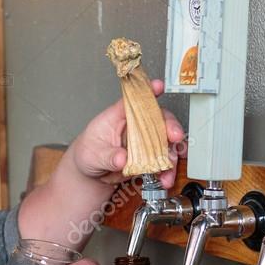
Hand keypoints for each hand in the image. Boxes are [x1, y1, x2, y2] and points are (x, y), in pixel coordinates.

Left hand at [70, 79, 185, 187]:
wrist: (91, 174)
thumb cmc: (89, 154)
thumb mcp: (92, 155)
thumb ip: (107, 156)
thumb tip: (121, 158)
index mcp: (119, 116)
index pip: (134, 99)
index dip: (147, 91)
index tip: (158, 86)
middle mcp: (136, 125)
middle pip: (158, 118)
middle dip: (170, 126)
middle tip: (175, 136)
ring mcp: (145, 141)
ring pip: (166, 141)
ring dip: (171, 155)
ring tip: (166, 170)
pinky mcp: (151, 157)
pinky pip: (165, 161)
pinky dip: (168, 170)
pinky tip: (165, 178)